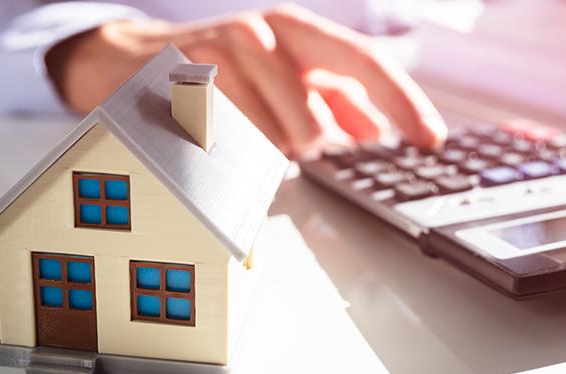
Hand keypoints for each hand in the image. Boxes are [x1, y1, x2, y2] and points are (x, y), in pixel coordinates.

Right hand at [46, 4, 446, 157]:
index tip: (430, 137)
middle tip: (306, 148)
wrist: (135, 61)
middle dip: (318, 138)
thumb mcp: (284, 77)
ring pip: (275, 132)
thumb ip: (333, 100)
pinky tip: (218, 131)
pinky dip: (235, 148)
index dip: (404, 102)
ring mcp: (223, 54)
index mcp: (297, 31)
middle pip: (318, 105)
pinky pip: (232, 140)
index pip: (365, 62)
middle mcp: (265, 33)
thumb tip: (375, 131)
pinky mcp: (187, 82)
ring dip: (270, 147)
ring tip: (245, 130)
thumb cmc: (221, 72)